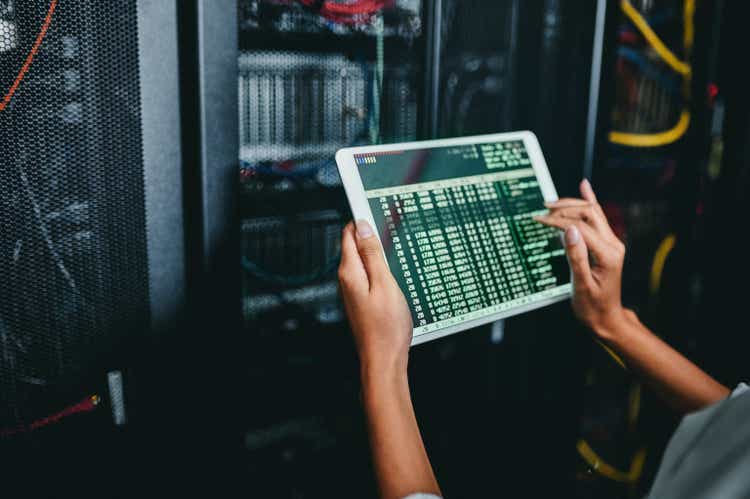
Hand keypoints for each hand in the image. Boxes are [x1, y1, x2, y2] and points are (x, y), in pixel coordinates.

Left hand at [338, 220, 412, 374]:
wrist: (384, 360)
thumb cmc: (386, 327)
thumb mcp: (385, 284)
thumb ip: (372, 255)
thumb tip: (362, 228)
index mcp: (350, 273)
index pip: (349, 234)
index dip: (361, 218)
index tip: (373, 206)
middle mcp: (347, 280)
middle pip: (355, 245)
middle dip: (370, 233)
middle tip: (390, 223)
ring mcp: (353, 291)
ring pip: (363, 260)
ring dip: (376, 251)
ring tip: (394, 245)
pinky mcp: (362, 299)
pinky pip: (368, 274)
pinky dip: (379, 267)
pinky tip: (393, 271)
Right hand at [534, 179, 627, 338]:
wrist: (606, 319)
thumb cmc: (592, 307)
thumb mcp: (580, 285)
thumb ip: (576, 256)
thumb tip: (568, 230)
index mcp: (607, 254)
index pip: (580, 226)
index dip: (558, 220)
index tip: (538, 220)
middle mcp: (613, 244)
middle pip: (589, 213)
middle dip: (565, 208)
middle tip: (543, 209)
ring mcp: (611, 243)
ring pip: (592, 213)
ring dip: (572, 205)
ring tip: (551, 204)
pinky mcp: (606, 245)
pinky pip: (598, 218)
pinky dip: (590, 201)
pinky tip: (585, 187)